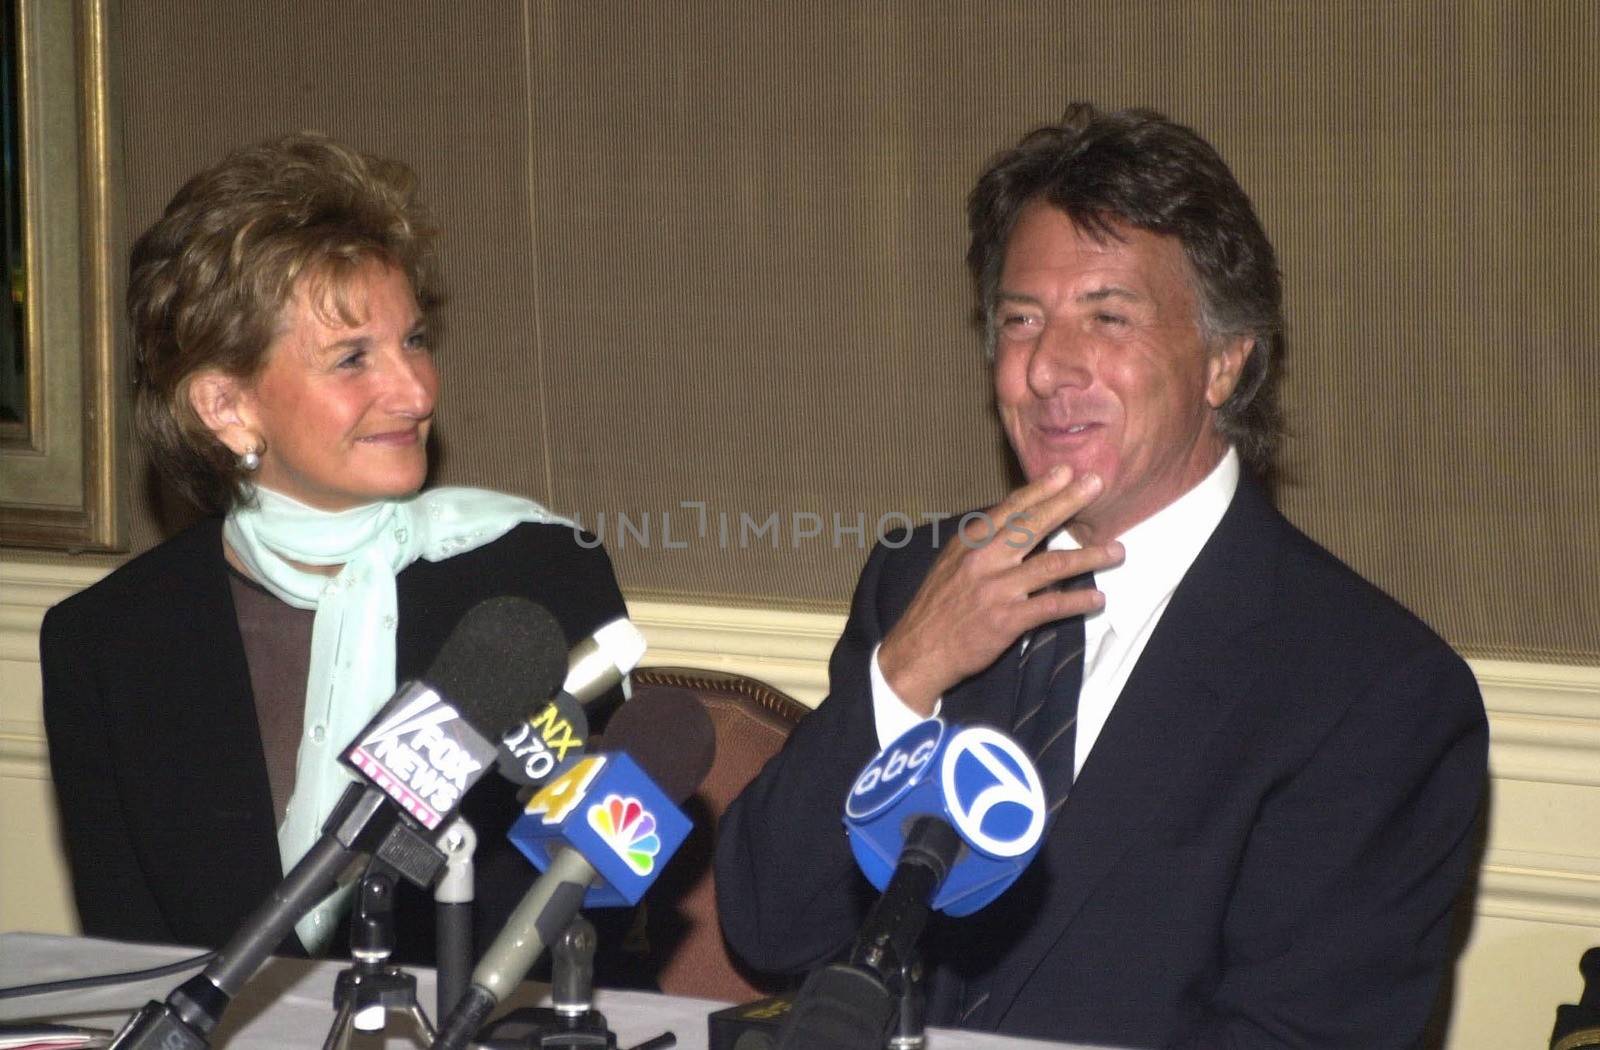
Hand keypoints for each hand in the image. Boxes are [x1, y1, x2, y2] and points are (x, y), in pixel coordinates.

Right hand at [878, 468, 1123, 714]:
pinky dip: (1077, 602)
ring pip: (1051, 566)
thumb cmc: (937, 606)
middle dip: (1067, 503)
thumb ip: (981, 543)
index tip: (1065, 471)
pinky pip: (1051, 607)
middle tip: (1096, 484)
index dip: (1040, 488)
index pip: (1011, 508)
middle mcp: (983, 560)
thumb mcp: (951, 564)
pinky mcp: (1007, 620)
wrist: (918, 651)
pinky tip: (1097, 599)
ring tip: (1117, 550)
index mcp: (969, 542)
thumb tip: (1015, 523)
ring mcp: (996, 590)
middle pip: (1033, 525)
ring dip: (1089, 557)